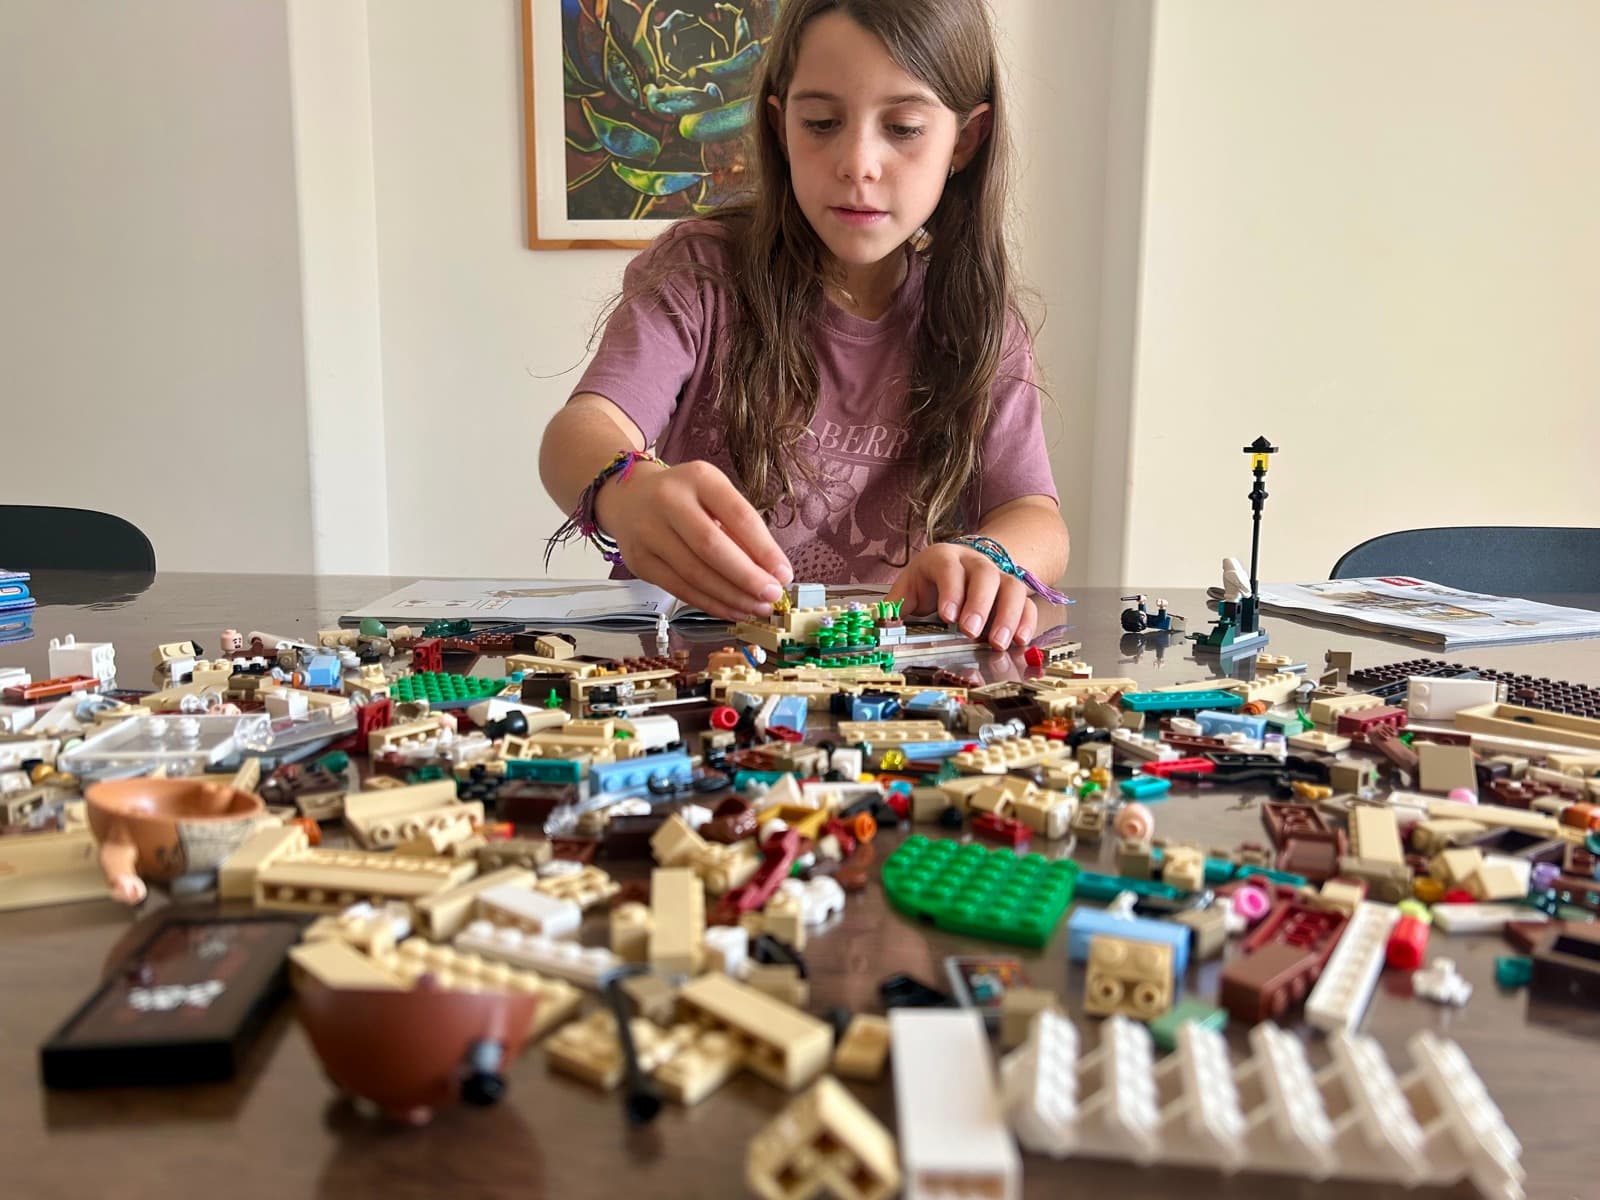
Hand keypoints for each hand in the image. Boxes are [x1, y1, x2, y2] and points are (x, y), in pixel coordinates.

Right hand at [595, 459, 792, 620]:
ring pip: (695, 574)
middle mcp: (668, 501)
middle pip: (712, 547)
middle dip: (747, 578)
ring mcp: (648, 532)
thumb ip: (739, 528)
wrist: (628, 497)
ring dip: (731, 597)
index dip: (764, 549)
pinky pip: (679, 589)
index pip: (738, 516)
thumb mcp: (714, 495)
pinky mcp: (638, 561)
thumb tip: (772, 572)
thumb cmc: (685, 498)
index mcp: (699, 478)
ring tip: (757, 608)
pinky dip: (710, 604)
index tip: (784, 574)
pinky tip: (732, 611)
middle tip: (772, 596)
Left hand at [887, 543, 1037, 650]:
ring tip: (998, 642)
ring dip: (1008, 616)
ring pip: (1012, 588)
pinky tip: (1020, 641)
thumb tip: (881, 625)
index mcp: (944, 558)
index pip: (949, 569)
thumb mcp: (908, 588)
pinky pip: (1027, 603)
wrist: (961, 562)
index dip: (951, 591)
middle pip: (985, 576)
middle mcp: (975, 563)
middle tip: (971, 631)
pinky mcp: (1013, 593)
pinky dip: (1026, 622)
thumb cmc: (930, 580)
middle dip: (979, 605)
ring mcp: (998, 576)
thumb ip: (894, 607)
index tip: (948, 616)